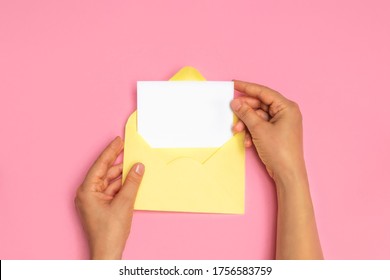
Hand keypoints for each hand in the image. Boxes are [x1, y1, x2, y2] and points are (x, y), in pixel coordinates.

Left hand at [75, 136, 143, 258]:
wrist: (108, 253)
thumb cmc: (110, 232)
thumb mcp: (124, 203)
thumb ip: (132, 182)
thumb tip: (139, 167)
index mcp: (87, 190)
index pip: (100, 165)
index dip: (111, 151)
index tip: (118, 140)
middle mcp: (88, 193)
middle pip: (105, 172)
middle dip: (118, 162)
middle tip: (129, 149)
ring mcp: (94, 200)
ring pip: (110, 181)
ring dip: (122, 174)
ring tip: (135, 163)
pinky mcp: (101, 206)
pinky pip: (112, 190)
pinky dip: (122, 184)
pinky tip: (132, 178)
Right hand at [231, 80, 304, 182]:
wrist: (287, 174)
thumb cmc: (279, 151)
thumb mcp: (259, 129)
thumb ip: (246, 113)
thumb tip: (236, 103)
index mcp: (286, 107)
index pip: (264, 92)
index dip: (247, 88)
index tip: (234, 84)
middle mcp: (286, 113)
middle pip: (260, 105)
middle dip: (245, 112)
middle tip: (233, 115)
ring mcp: (281, 123)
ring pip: (258, 117)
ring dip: (247, 124)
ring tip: (239, 132)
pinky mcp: (276, 133)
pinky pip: (260, 126)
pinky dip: (252, 132)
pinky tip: (248, 142)